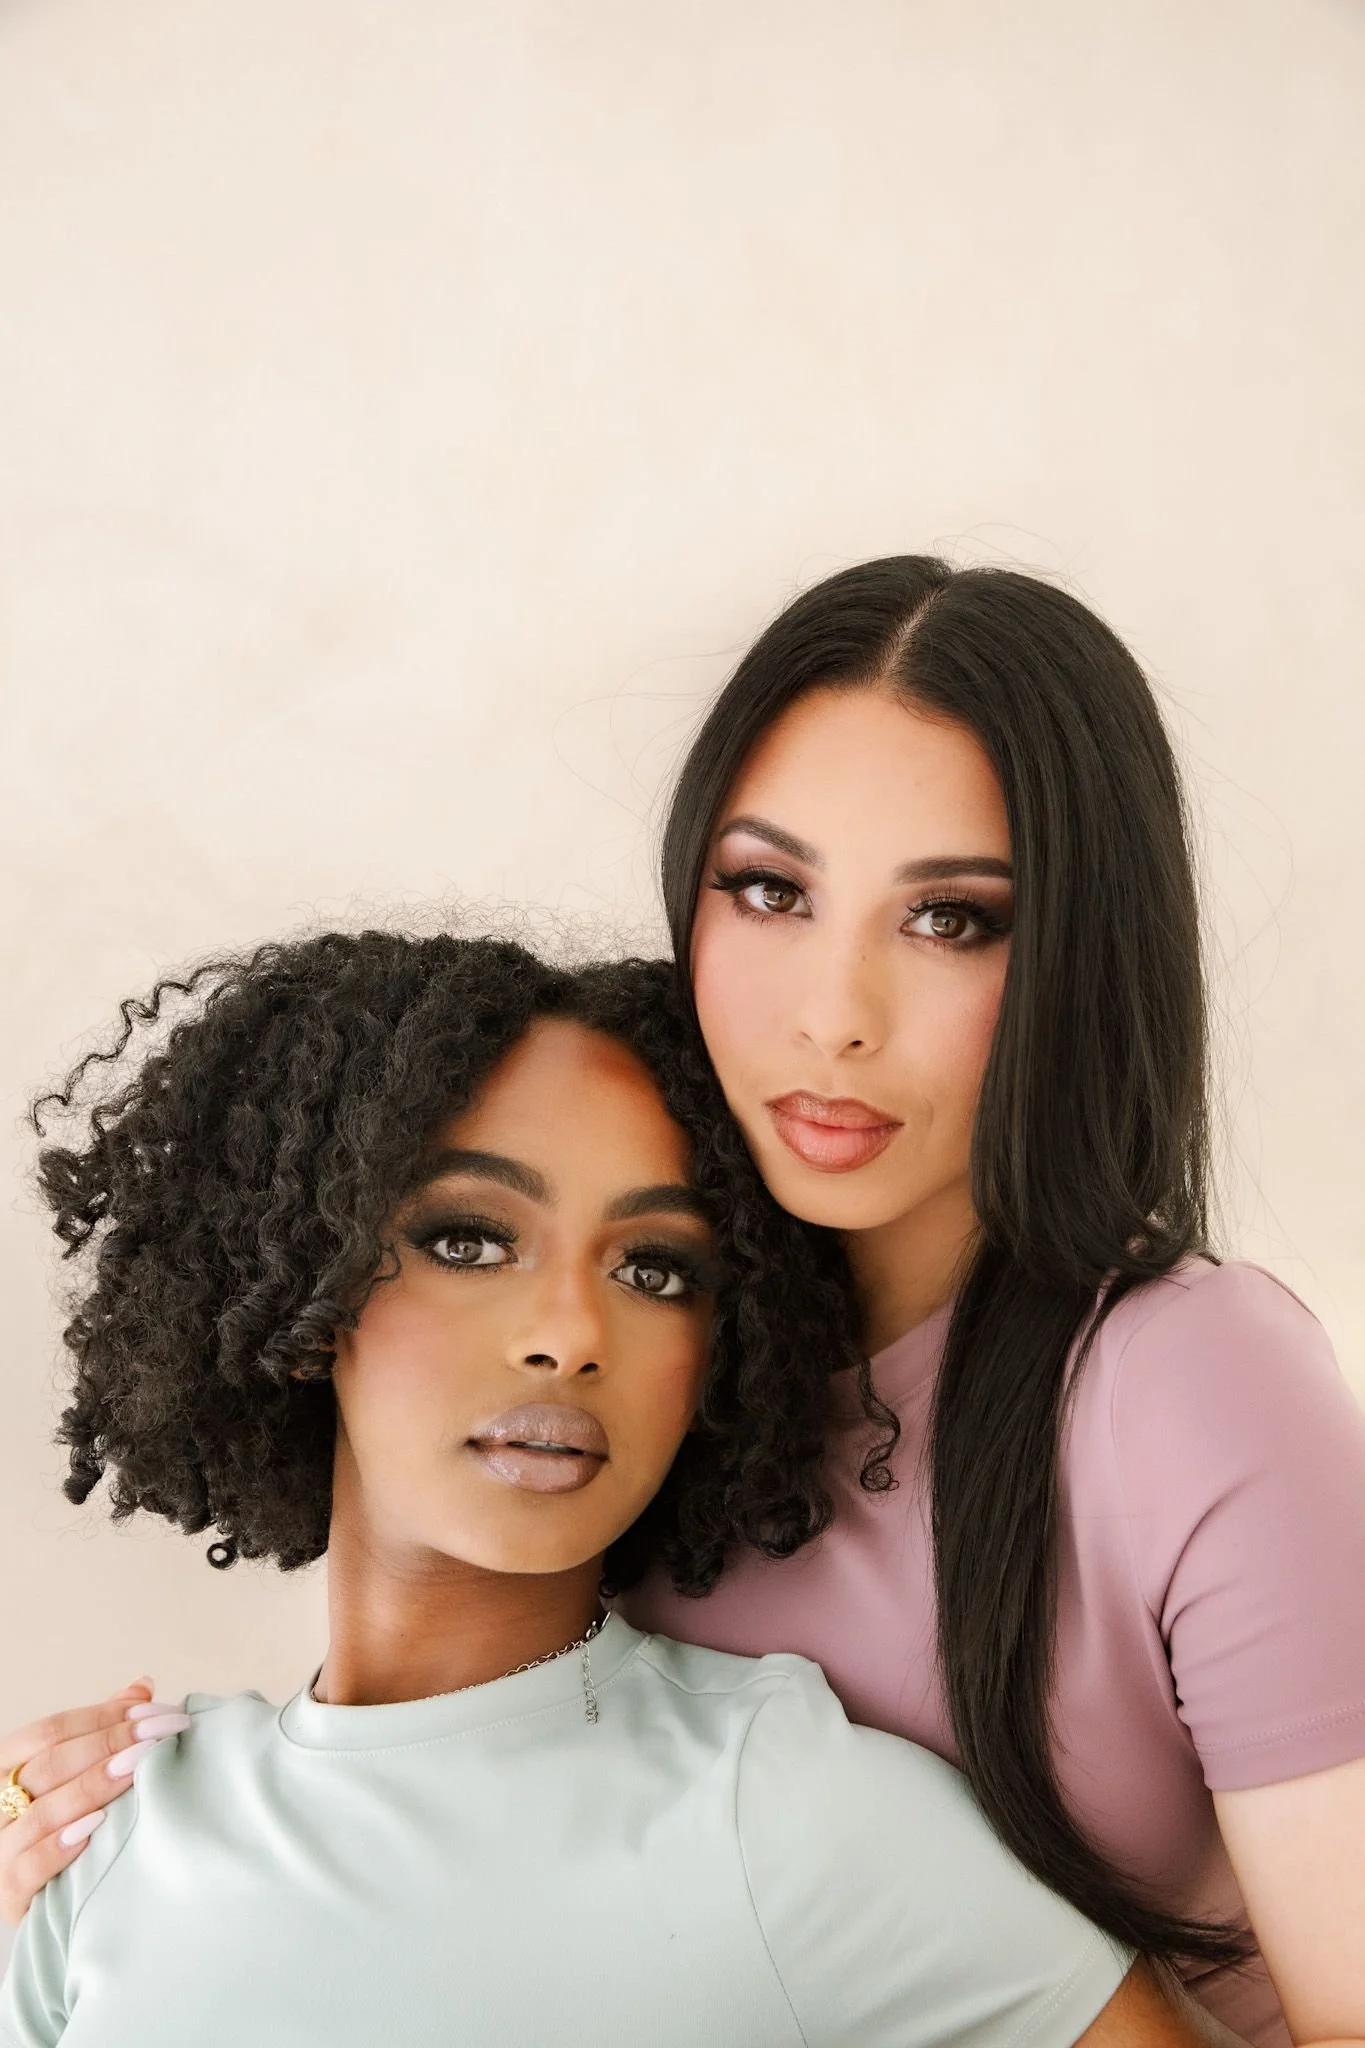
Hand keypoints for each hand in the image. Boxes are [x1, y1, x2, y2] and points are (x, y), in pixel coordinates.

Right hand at [0, 1680, 189, 1924]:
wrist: (47, 1893)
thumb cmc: (66, 1820)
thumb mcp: (78, 1772)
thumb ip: (104, 1730)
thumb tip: (143, 1686)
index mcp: (8, 1766)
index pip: (51, 1732)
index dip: (103, 1717)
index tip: (156, 1712)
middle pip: (50, 1766)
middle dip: (111, 1745)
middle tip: (161, 1734)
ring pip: (41, 1814)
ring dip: (93, 1788)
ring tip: (139, 1768)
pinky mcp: (8, 1894)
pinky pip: (28, 1868)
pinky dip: (60, 1846)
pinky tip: (98, 1827)